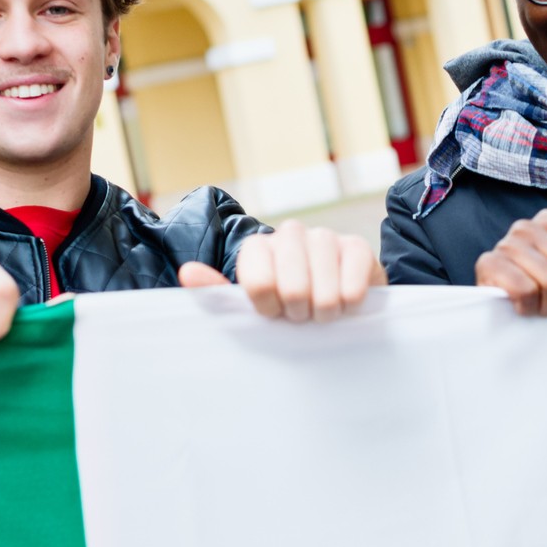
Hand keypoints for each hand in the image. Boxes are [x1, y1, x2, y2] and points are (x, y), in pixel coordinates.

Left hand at [179, 220, 384, 321]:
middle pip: (293, 290)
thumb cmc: (287, 306)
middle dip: (299, 313)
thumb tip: (188, 274)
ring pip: (324, 293)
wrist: (336, 301)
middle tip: (302, 313)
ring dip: (325, 313)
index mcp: (258, 247)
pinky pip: (353, 288)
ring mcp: (326, 236)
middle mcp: (290, 233)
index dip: (269, 309)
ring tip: (323, 310)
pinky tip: (345, 302)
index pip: (258, 283)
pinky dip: (349, 306)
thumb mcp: (251, 306)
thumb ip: (219, 293)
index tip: (274, 312)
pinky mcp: (357, 246)